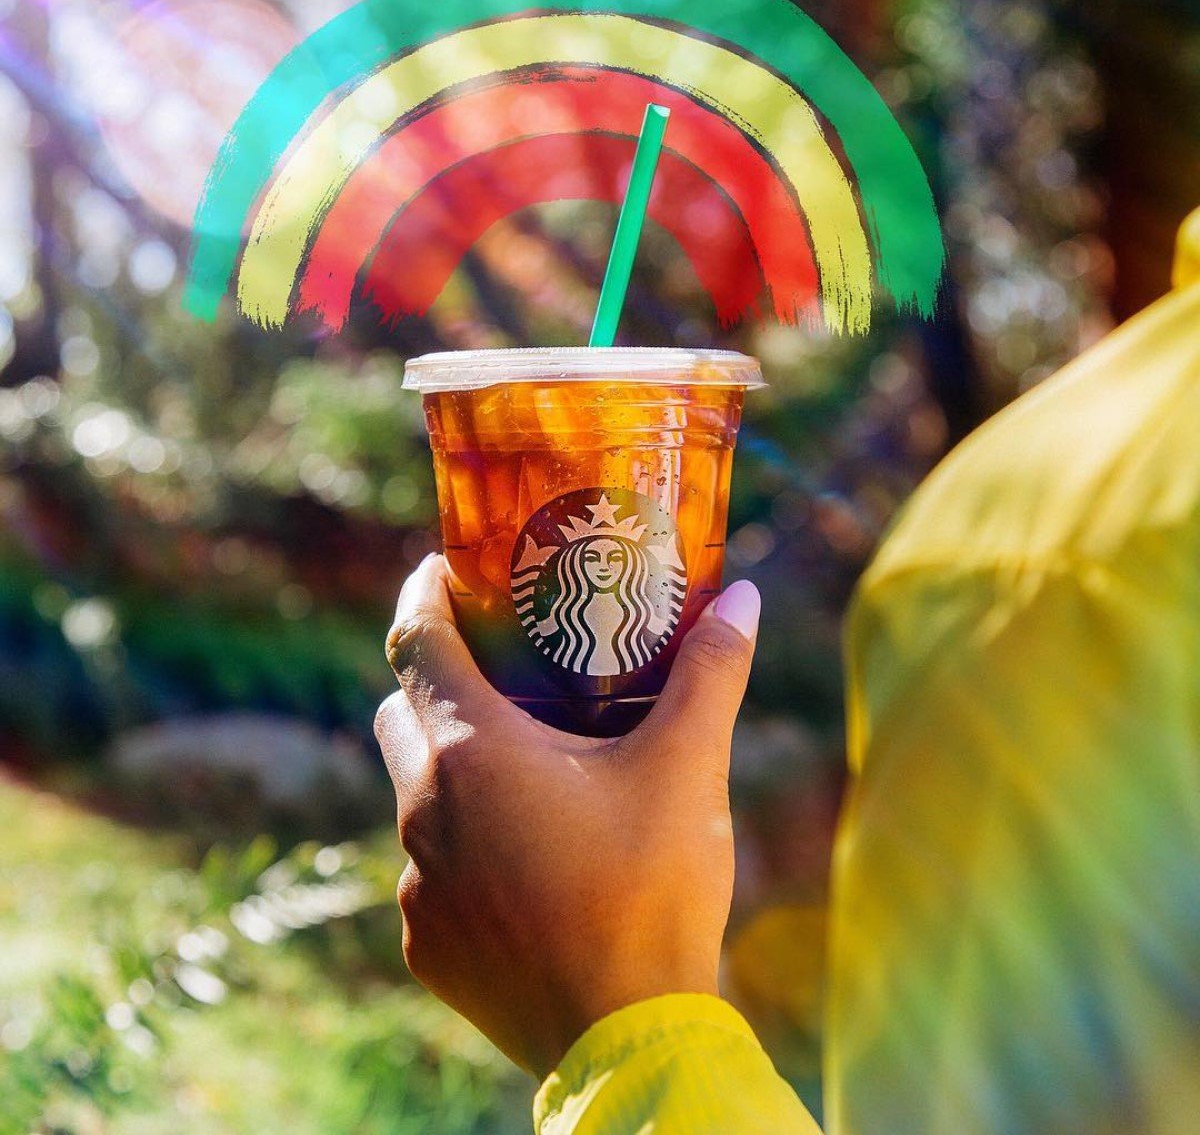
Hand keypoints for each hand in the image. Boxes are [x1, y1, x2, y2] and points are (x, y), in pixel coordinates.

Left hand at [374, 553, 760, 1077]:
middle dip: (439, 681)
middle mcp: (422, 809)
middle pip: (403, 711)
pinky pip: (431, 868)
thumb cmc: (652, 890)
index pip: (414, 640)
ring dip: (456, 770)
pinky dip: (465, 846)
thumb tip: (746, 597)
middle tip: (501, 671)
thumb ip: (711, 672)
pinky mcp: (427, 943)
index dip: (424, 594)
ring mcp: (418, 882)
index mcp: (472, 751)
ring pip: (415, 794)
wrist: (628, 1038)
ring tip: (527, 771)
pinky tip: (527, 861)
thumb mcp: (688, 768)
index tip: (445, 571)